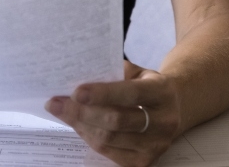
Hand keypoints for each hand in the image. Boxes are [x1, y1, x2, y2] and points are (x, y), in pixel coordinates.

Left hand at [46, 61, 181, 166]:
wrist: (172, 108)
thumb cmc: (145, 85)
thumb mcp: (136, 71)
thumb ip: (113, 72)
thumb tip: (77, 75)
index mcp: (162, 92)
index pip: (130, 94)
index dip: (102, 94)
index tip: (75, 92)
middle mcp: (164, 121)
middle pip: (116, 120)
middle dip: (82, 112)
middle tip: (56, 103)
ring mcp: (156, 145)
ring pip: (109, 139)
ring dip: (80, 125)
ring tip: (62, 112)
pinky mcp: (145, 161)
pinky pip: (109, 152)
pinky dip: (88, 137)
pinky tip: (78, 124)